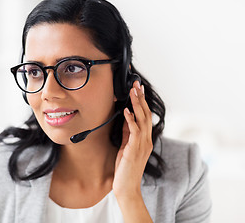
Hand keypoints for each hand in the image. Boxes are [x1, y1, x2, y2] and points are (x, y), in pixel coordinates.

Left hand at [113, 80, 152, 201]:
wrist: (126, 188)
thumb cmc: (126, 169)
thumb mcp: (126, 147)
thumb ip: (128, 133)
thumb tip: (126, 118)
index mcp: (145, 139)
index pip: (145, 116)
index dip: (142, 102)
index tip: (138, 89)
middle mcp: (146, 140)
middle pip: (146, 114)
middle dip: (141, 98)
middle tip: (137, 84)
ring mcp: (142, 145)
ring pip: (142, 120)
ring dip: (137, 105)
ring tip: (133, 92)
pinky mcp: (134, 149)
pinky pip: (134, 131)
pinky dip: (131, 120)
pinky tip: (126, 110)